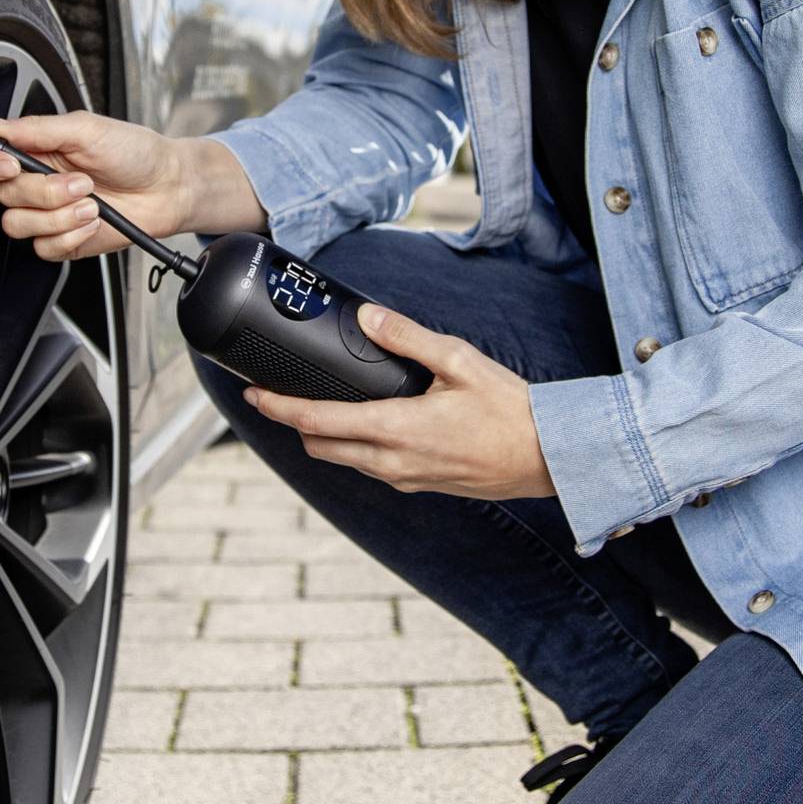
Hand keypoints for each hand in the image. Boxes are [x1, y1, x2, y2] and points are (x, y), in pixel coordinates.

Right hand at [0, 110, 261, 259]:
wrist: (168, 188)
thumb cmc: (135, 153)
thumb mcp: (86, 128)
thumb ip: (35, 128)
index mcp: (34, 150)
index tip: (7, 165)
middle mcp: (35, 181)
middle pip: (1, 195)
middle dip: (43, 191)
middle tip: (79, 181)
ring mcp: (47, 214)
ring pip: (18, 225)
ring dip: (59, 215)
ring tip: (91, 201)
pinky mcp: (62, 240)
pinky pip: (44, 248)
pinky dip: (71, 235)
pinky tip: (94, 220)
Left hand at [243, 302, 556, 500]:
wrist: (549, 458)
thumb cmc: (510, 411)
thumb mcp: (459, 361)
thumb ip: (407, 338)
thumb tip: (366, 318)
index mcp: (395, 430)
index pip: (316, 421)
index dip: (277, 408)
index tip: (253, 395)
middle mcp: (391, 462)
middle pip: (318, 445)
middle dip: (293, 422)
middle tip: (278, 396)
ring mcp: (404, 478)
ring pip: (342, 460)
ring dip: (322, 435)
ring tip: (316, 405)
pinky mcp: (419, 485)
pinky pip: (370, 468)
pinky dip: (352, 447)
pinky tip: (364, 424)